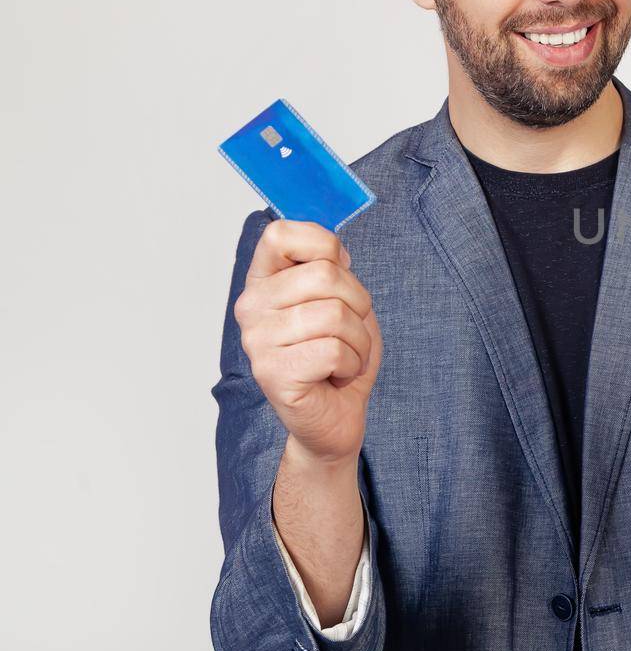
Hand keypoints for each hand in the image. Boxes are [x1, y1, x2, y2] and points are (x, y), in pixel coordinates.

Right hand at [233, 219, 382, 465]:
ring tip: (344, 356)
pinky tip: (336, 375)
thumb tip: (333, 252)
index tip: (338, 270)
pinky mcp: (272, 373)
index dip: (322, 244)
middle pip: (324, 274)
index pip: (279, 234)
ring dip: (358, 339)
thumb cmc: (340, 355)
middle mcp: (251, 307)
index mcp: (264, 281)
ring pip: (335, 314)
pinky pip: (334, 350)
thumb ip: (331, 269)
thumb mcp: (344, 300)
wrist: (335, 416)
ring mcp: (257, 341)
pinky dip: (351, 363)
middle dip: (358, 302)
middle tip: (350, 330)